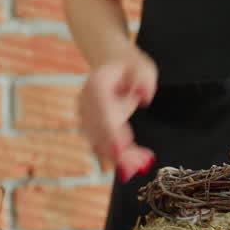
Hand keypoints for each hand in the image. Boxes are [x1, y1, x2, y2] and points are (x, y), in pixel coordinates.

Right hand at [77, 49, 157, 182]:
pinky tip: (137, 163)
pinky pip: (102, 147)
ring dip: (121, 158)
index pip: (101, 111)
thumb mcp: (143, 67)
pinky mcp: (91, 129)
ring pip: (99, 144)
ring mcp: (85, 117)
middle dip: (120, 152)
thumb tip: (143, 97)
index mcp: (96, 85)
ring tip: (143, 164)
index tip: (123, 148)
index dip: (110, 131)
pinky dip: (119, 158)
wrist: (112, 66)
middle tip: (142, 163)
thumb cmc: (130, 68)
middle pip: (99, 132)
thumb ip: (144, 79)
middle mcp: (85, 103)